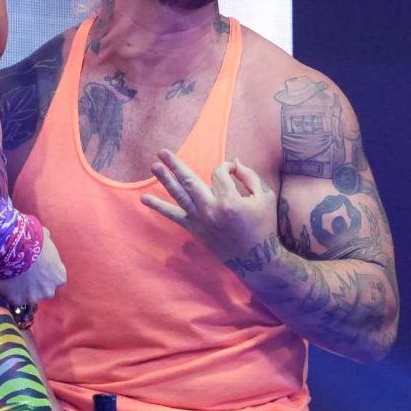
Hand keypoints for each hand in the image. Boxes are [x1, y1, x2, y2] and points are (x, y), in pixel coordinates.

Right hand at [0, 231, 66, 310]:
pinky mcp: (16, 300)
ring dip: (21, 290)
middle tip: (23, 275)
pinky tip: (3, 281)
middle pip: (43, 292)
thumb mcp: (45, 237)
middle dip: (35, 286)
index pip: (55, 281)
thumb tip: (46, 237)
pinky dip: (7, 292)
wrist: (13, 246)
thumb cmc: (31, 239)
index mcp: (59, 277)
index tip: (37, 270)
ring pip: (27, 297)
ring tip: (11, 277)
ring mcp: (33, 297)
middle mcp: (49, 291)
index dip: (45, 275)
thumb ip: (48, 243)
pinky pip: (12, 299)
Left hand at [143, 152, 276, 269]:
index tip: (233, 170)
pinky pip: (174, 216)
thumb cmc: (263, 226)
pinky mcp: (195, 229)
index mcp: (230, 201)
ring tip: (154, 166)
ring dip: (165, 179)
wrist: (256, 258)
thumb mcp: (265, 197)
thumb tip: (234, 162)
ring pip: (179, 195)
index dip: (226, 167)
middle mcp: (211, 210)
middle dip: (175, 164)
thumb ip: (250, 176)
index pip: (220, 173)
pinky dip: (159, 207)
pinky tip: (144, 199)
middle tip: (162, 151)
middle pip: (190, 180)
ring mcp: (200, 220)